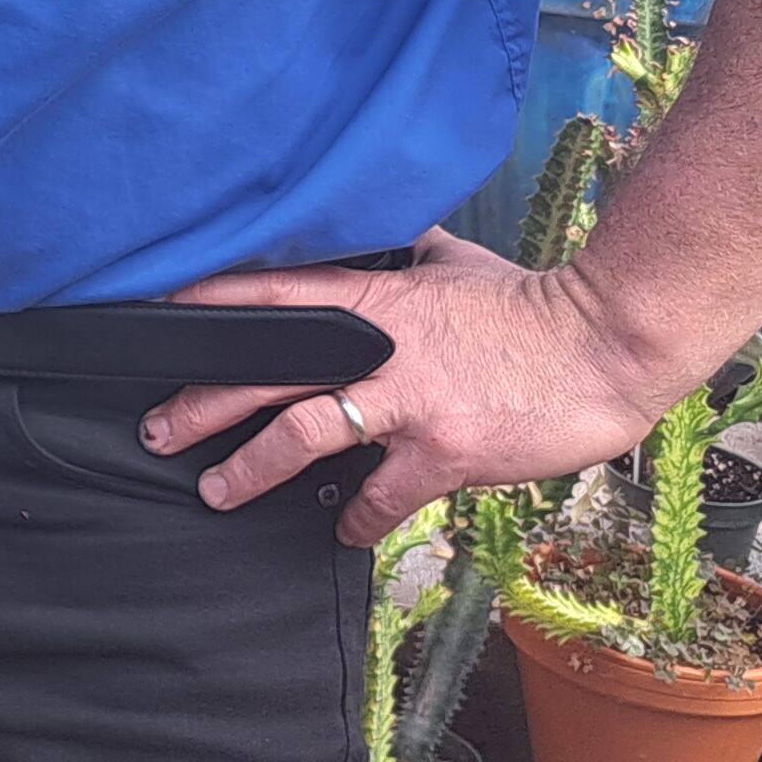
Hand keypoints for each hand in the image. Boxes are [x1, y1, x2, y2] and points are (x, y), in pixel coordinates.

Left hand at [143, 228, 674, 544]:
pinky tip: (340, 532)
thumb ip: (408, 253)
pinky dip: (354, 520)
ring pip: (301, 433)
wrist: (607, 345)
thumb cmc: (533, 304)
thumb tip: (385, 229)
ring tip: (213, 490)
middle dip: (201, 401)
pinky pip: (379, 497)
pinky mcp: (443, 451)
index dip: (207, 306)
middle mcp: (377, 346)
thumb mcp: (455, 262)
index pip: (271, 293)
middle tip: (157, 428)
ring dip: (249, 467)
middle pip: (264, 370)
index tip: (154, 322)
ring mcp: (408, 400)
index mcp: (375, 297)